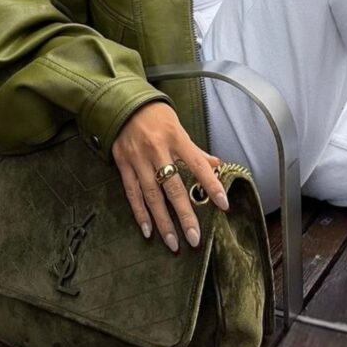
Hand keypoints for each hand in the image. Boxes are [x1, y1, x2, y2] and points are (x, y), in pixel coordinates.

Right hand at [112, 100, 227, 251]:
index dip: (211, 185)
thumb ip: (195, 150)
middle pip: (173, 187)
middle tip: (194, 238)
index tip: (223, 204)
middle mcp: (157, 150)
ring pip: (152, 196)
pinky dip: (140, 213)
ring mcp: (138, 159)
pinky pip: (132, 193)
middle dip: (185, 215)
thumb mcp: (179, 126)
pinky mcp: (123, 165)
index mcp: (175, 137)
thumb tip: (217, 165)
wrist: (122, 104)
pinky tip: (148, 231)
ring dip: (163, 222)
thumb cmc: (156, 115)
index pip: (197, 165)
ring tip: (173, 243)